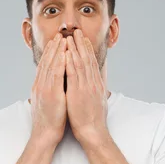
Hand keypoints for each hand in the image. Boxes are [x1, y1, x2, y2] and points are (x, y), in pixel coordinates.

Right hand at [30, 33, 67, 146]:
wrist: (45, 135)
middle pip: (47, 61)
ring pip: (51, 65)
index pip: (45, 65)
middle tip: (59, 34)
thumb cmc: (50, 122)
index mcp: (40, 87)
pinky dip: (60, 62)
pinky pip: (56, 74)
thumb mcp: (48, 103)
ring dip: (57, 50)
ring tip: (62, 38)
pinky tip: (64, 53)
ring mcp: (45, 89)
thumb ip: (51, 92)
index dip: (50, 53)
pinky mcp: (51, 94)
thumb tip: (56, 86)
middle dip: (53, 47)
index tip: (56, 42)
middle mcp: (40, 85)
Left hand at [65, 29, 109, 145]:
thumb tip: (98, 84)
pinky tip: (66, 52)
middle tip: (77, 32)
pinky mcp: (78, 92)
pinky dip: (69, 61)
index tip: (84, 40)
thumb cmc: (94, 120)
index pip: (92, 63)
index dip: (87, 50)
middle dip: (81, 44)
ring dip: (75, 48)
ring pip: (80, 62)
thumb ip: (97, 90)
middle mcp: (92, 83)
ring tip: (71, 36)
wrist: (93, 132)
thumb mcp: (98, 101)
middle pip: (87, 59)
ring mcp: (86, 86)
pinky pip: (73, 73)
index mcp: (96, 84)